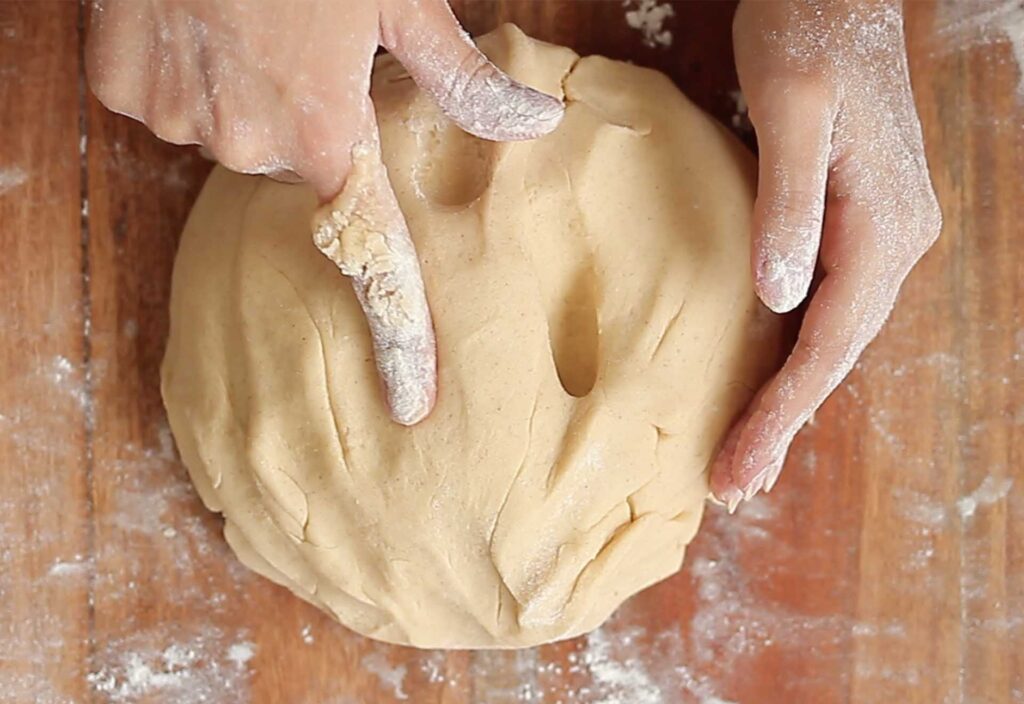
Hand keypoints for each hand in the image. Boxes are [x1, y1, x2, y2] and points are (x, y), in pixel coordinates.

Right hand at [86, 0, 563, 424]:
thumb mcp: (402, 0)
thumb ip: (459, 79)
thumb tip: (537, 122)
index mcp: (325, 130)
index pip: (371, 253)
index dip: (398, 331)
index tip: (411, 398)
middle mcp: (249, 142)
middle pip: (296, 167)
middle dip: (308, 122)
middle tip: (306, 52)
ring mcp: (177, 116)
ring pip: (230, 133)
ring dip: (245, 92)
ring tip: (250, 22)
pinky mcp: (123, 88)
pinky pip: (169, 104)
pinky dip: (187, 72)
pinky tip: (200, 20)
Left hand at [712, 0, 941, 509]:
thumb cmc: (810, 31)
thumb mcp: (793, 108)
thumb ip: (788, 203)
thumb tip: (780, 297)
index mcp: (884, 226)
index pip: (828, 343)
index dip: (781, 412)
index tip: (738, 469)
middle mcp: (893, 241)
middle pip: (833, 355)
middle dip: (781, 422)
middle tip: (732, 485)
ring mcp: (875, 234)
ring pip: (829, 338)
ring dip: (787, 398)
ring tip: (744, 455)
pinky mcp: (847, 222)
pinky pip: (822, 308)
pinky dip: (791, 354)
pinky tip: (765, 381)